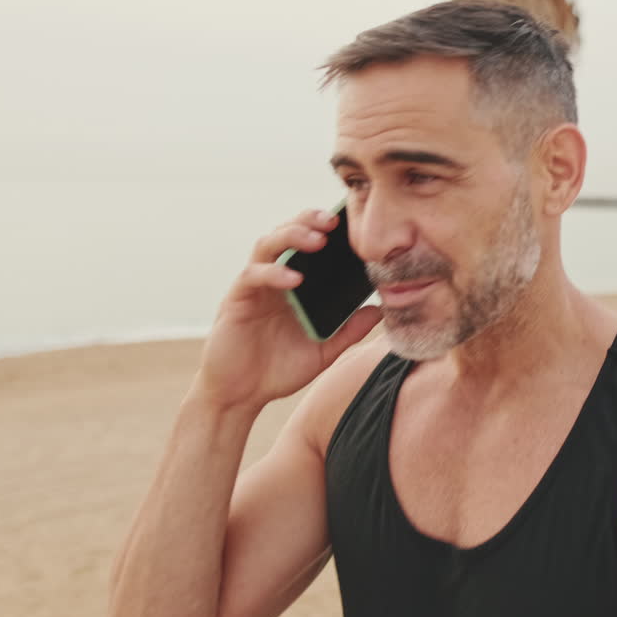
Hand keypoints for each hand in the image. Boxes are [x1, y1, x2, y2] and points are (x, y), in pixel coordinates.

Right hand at [193, 209, 381, 410]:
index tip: (351, 221)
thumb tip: (379, 310)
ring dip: (292, 236)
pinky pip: (252, 277)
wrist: (241, 396)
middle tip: (333, 220)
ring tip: (317, 240)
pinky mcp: (236, 301)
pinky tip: (294, 279)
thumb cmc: (278, 369)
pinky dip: (274, 274)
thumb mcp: (323, 351)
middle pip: (287, 233)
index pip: (309, 244)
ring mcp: (254, 288)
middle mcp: (274, 279)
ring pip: (267, 245)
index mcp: (295, 285)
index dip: (325, 229)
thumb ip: (349, 330)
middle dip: (309, 221)